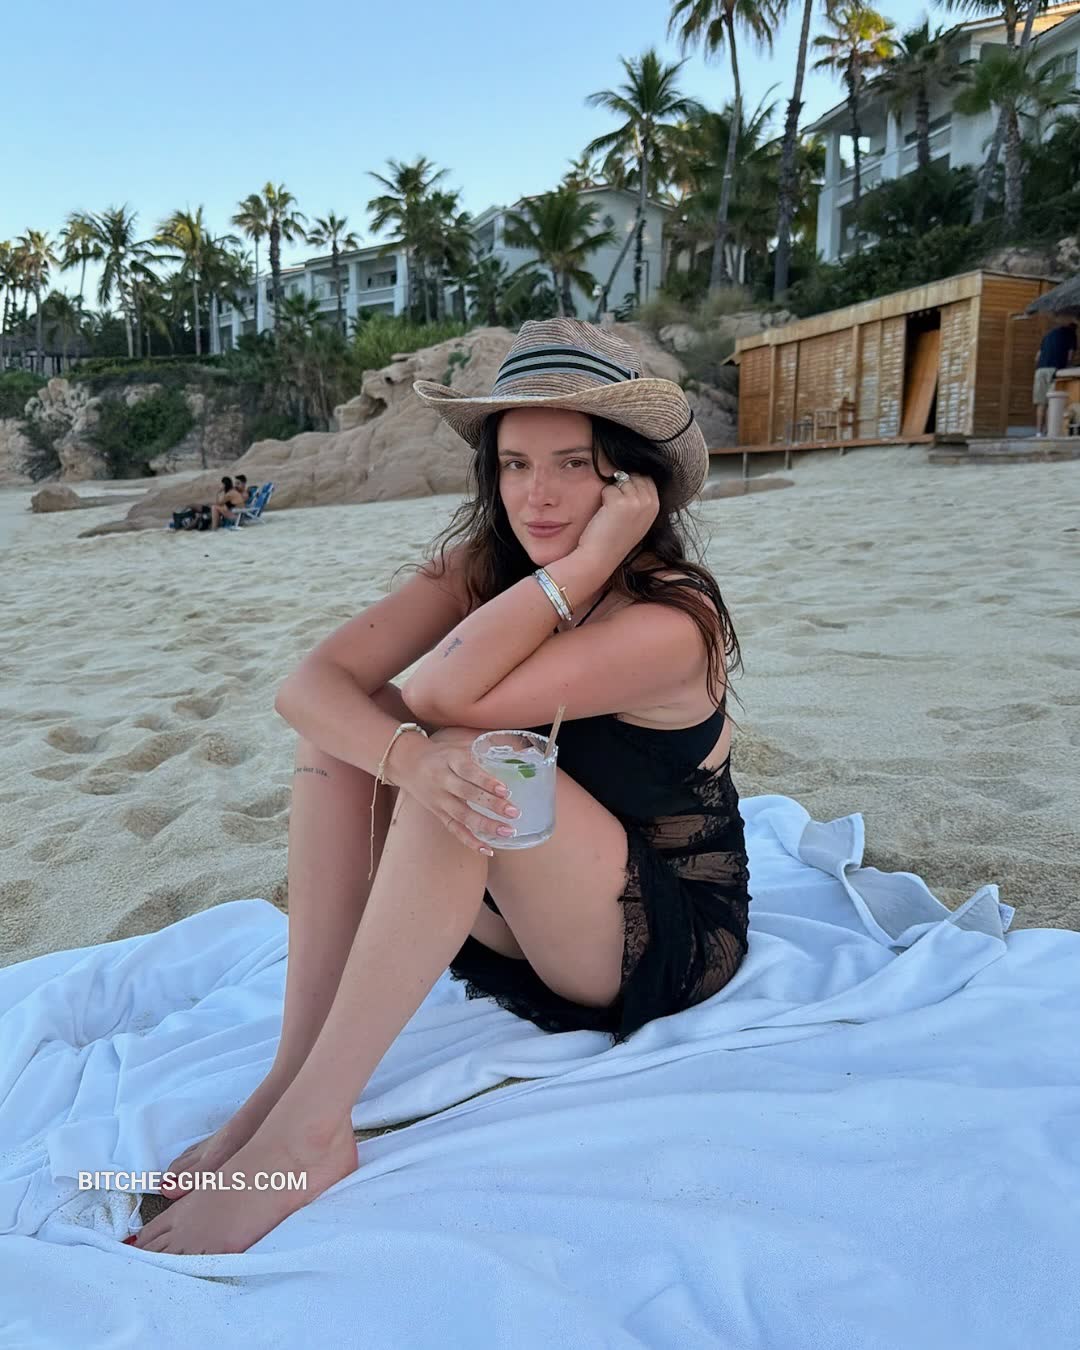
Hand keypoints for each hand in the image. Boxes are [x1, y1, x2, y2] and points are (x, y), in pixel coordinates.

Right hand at [395, 739, 517, 854]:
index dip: (486, 781)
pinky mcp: (438, 813)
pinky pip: (453, 829)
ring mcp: (439, 799)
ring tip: (507, 831)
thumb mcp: (458, 744)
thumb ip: (484, 748)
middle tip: (514, 812)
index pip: (468, 771)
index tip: (505, 790)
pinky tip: (487, 849)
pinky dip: (469, 841)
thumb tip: (520, 753)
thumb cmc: (441, 753)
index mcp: (450, 760)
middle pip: (467, 794)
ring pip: (462, 815)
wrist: (407, 763)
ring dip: (485, 825)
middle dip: (491, 805)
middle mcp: (443, 780)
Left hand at [574, 471, 658, 567]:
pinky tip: (604, 515)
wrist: (601, 556)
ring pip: (620, 481)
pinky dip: (603, 499)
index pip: (647, 478)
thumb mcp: (639, 519)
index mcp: (656, 506)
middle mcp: (649, 502)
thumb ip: (642, 500)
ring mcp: (635, 502)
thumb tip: (633, 478)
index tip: (624, 499)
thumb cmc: (616, 539)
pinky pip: (608, 488)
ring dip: (612, 493)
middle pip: (634, 476)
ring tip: (611, 513)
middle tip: (616, 508)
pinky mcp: (619, 502)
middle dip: (622, 486)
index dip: (632, 483)